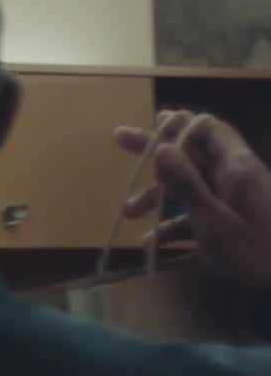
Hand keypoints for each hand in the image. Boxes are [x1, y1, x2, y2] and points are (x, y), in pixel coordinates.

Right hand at [117, 110, 270, 288]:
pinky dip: (174, 223)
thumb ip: (186, 185)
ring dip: (159, 195)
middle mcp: (235, 176)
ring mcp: (234, 199)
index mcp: (236, 168)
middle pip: (193, 153)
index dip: (179, 124)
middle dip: (156, 151)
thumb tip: (160, 149)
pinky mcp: (232, 220)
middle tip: (120, 139)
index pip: (207, 130)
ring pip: (191, 184)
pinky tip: (153, 243)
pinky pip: (198, 212)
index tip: (148, 123)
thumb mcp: (214, 222)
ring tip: (128, 212)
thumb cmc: (254, 252)